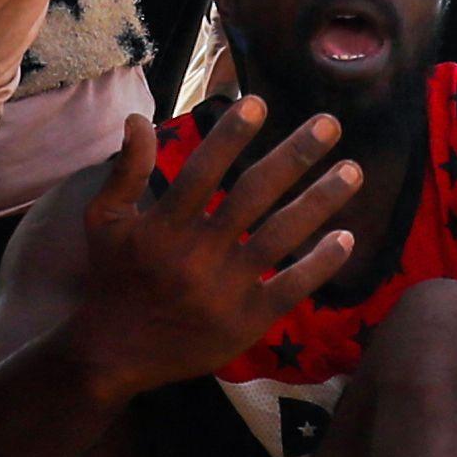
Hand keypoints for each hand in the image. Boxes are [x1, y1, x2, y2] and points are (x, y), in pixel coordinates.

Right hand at [62, 104, 362, 396]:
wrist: (115, 354)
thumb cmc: (112, 279)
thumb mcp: (104, 220)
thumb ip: (125, 170)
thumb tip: (138, 118)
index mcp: (164, 226)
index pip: (203, 172)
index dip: (230, 137)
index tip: (260, 102)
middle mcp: (199, 253)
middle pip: (254, 195)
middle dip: (295, 156)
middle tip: (330, 124)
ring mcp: (226, 288)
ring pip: (282, 236)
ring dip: (320, 201)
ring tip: (352, 171)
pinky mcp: (247, 320)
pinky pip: (290, 287)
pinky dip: (320, 264)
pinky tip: (346, 237)